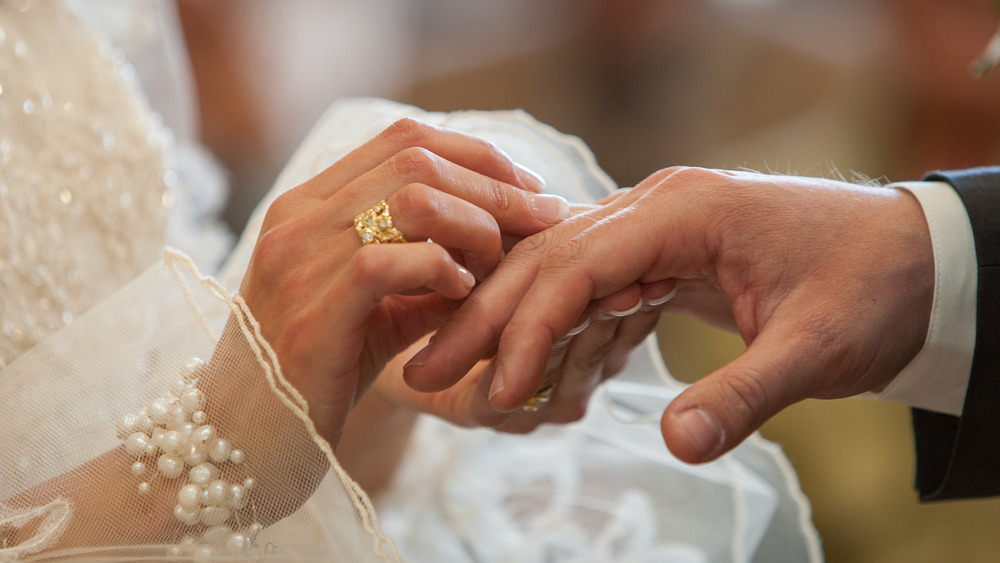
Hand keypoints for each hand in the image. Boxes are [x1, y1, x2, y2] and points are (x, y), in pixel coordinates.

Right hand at [238, 118, 565, 447]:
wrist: (241, 444)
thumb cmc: (317, 375)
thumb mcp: (377, 310)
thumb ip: (427, 271)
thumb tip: (501, 243)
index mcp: (308, 204)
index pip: (403, 137)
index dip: (476, 154)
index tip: (527, 189)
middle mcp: (297, 219)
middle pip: (416, 158)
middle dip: (496, 186)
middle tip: (544, 220)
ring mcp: (298, 263)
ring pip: (410, 200)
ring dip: (476, 225)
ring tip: (496, 262)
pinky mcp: (313, 315)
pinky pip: (391, 263)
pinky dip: (443, 269)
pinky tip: (463, 293)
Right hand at [404, 167, 933, 463]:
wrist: (915, 261)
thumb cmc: (872, 288)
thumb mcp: (818, 348)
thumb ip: (745, 395)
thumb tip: (676, 446)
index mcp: (686, 210)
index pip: (579, 262)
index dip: (529, 326)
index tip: (494, 388)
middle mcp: (659, 208)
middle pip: (549, 259)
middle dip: (486, 318)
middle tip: (424, 371)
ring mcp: (658, 229)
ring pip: (560, 272)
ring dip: (507, 323)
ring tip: (452, 371)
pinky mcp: (664, 258)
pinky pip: (591, 288)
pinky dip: (554, 327)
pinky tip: (524, 364)